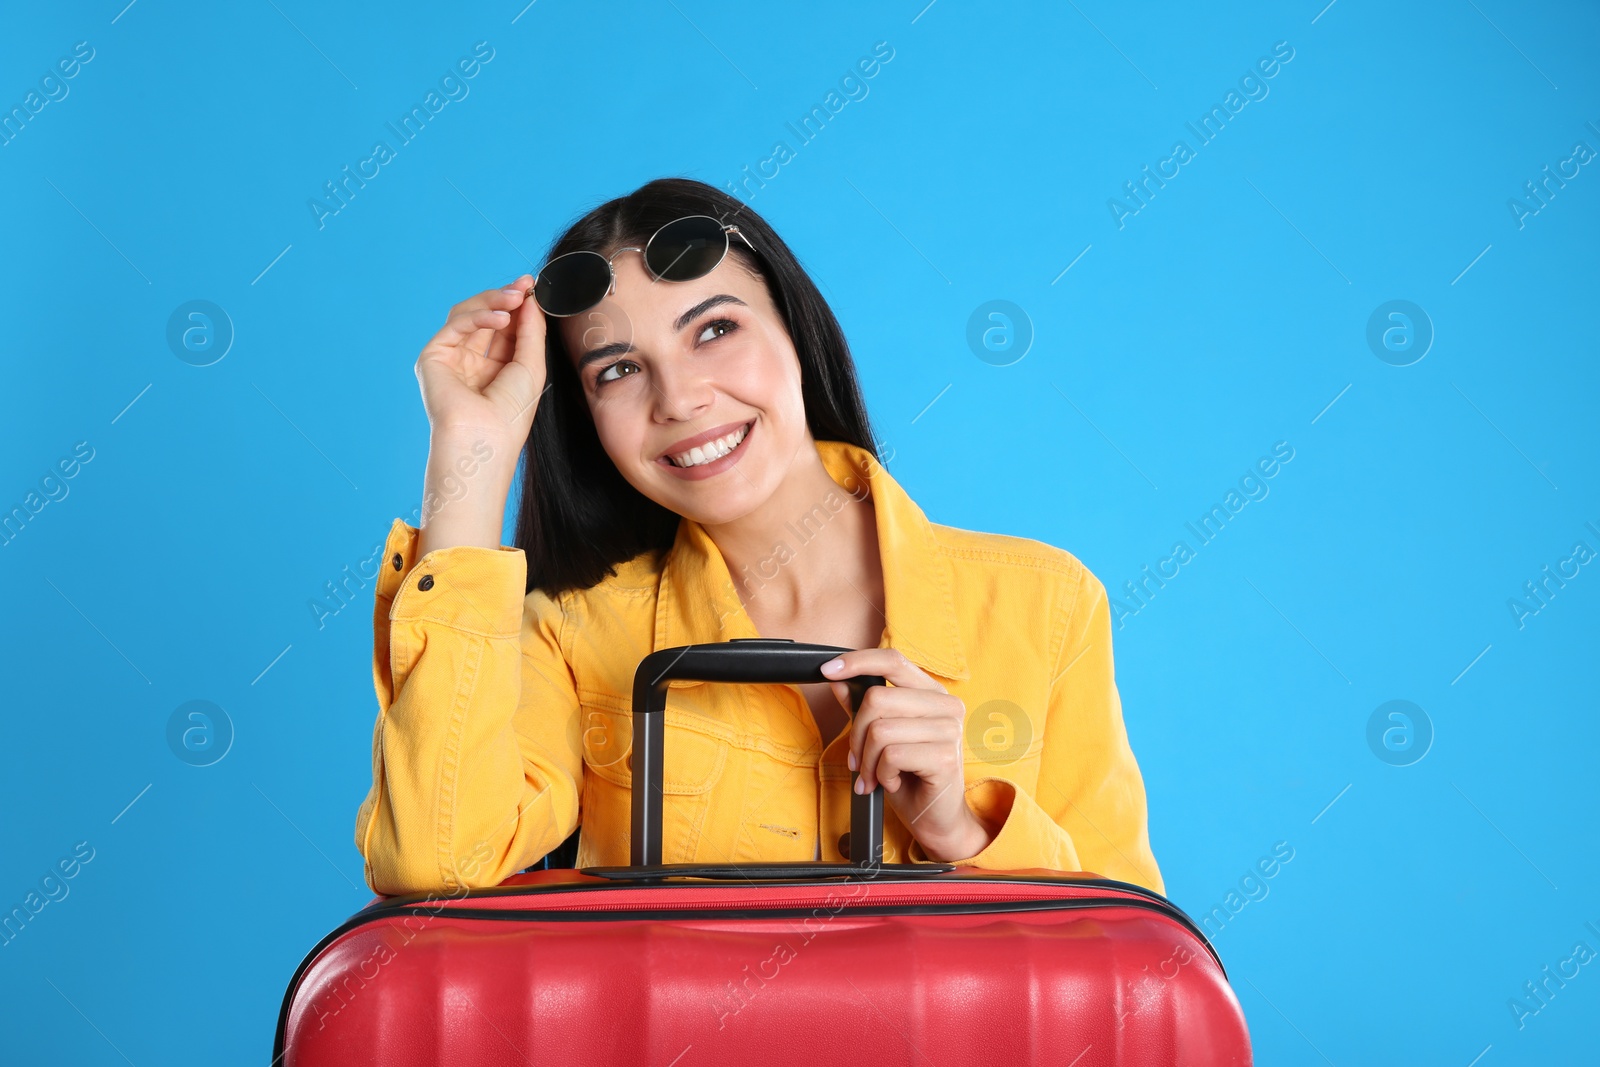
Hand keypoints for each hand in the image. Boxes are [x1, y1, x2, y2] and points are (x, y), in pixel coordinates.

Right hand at [415, 274, 547, 448]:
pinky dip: (478, 316)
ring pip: (468, 315)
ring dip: (493, 301)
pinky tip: (500, 316)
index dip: (519, 306)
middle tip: (525, 284)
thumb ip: (531, 331)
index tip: (534, 287)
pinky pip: (455, 325)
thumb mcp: (531, 366)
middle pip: (486, 317)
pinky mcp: (433, 357)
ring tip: (515, 297)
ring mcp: (452, 359)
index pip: (506, 327)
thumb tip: (531, 298)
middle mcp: (471, 362)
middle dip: (506, 298)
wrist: (484, 441)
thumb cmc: (510, 415)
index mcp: (495, 368)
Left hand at [820, 649, 998, 861]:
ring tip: (874, 776)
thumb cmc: (909, 776)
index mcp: (931, 692)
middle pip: (876, 699)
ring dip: (867, 761)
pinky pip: (891, 756)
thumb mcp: (879, 738)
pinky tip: (892, 782)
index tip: (828, 670)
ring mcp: (949, 730)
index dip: (857, 661)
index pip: (893, 660)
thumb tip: (837, 679)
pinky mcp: (945, 757)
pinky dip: (881, 775)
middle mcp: (946, 705)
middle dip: (856, 735)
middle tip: (859, 761)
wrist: (934, 818)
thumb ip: (861, 706)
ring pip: (880, 730)